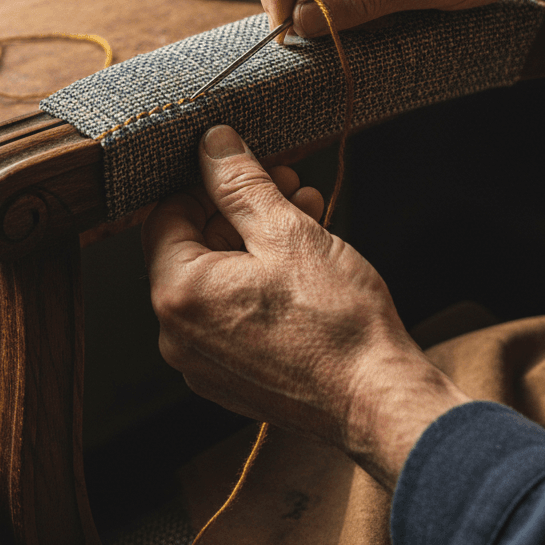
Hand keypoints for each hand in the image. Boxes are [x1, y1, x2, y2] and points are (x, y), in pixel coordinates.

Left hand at [141, 124, 469, 489]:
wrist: (379, 401)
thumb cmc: (336, 323)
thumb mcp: (287, 232)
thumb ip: (240, 182)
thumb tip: (212, 143)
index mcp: (178, 294)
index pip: (166, 216)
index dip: (205, 182)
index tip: (241, 166)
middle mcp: (177, 334)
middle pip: (194, 246)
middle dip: (240, 207)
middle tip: (286, 182)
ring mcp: (203, 361)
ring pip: (218, 278)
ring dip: (257, 238)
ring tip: (306, 211)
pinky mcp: (232, 377)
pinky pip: (232, 313)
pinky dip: (260, 280)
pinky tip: (303, 257)